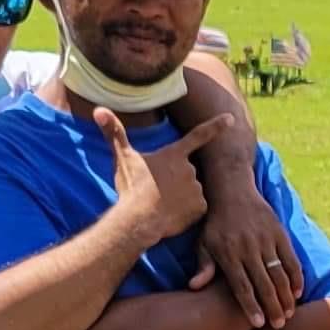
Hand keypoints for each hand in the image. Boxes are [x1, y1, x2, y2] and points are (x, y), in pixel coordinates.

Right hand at [100, 107, 217, 253]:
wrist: (138, 219)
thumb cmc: (131, 187)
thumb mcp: (122, 158)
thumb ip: (114, 133)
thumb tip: (98, 110)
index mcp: (175, 154)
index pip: (199, 135)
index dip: (216, 126)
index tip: (230, 119)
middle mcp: (190, 169)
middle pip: (187, 171)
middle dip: (176, 179)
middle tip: (156, 189)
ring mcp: (197, 188)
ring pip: (192, 189)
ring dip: (181, 195)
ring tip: (162, 202)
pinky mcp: (200, 208)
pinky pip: (197, 208)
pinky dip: (187, 211)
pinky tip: (172, 214)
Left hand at [187, 124, 299, 329]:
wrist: (232, 191)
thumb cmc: (215, 224)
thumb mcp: (204, 243)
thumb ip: (203, 266)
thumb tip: (194, 287)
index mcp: (229, 253)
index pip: (241, 286)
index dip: (251, 306)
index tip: (258, 324)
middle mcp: (248, 248)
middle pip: (263, 283)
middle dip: (272, 307)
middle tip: (278, 325)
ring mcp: (266, 240)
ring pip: (279, 274)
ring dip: (286, 295)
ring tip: (289, 313)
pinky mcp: (279, 233)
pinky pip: (291, 259)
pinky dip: (296, 276)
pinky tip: (298, 292)